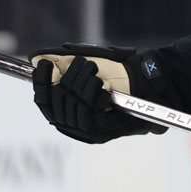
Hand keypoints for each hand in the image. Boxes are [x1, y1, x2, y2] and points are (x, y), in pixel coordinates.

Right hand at [30, 44, 166, 144]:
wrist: (150, 87)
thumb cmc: (122, 75)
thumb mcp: (93, 64)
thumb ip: (66, 62)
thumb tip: (39, 57)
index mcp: (65, 109)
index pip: (43, 99)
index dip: (41, 82)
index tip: (44, 64)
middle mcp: (71, 123)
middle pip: (58, 101)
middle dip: (70, 78)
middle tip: (86, 64)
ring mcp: (85, 131)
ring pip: (73, 107)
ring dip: (84, 85)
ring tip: (96, 73)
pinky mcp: (101, 134)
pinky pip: (89, 118)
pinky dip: (95, 99)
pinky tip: (105, 90)